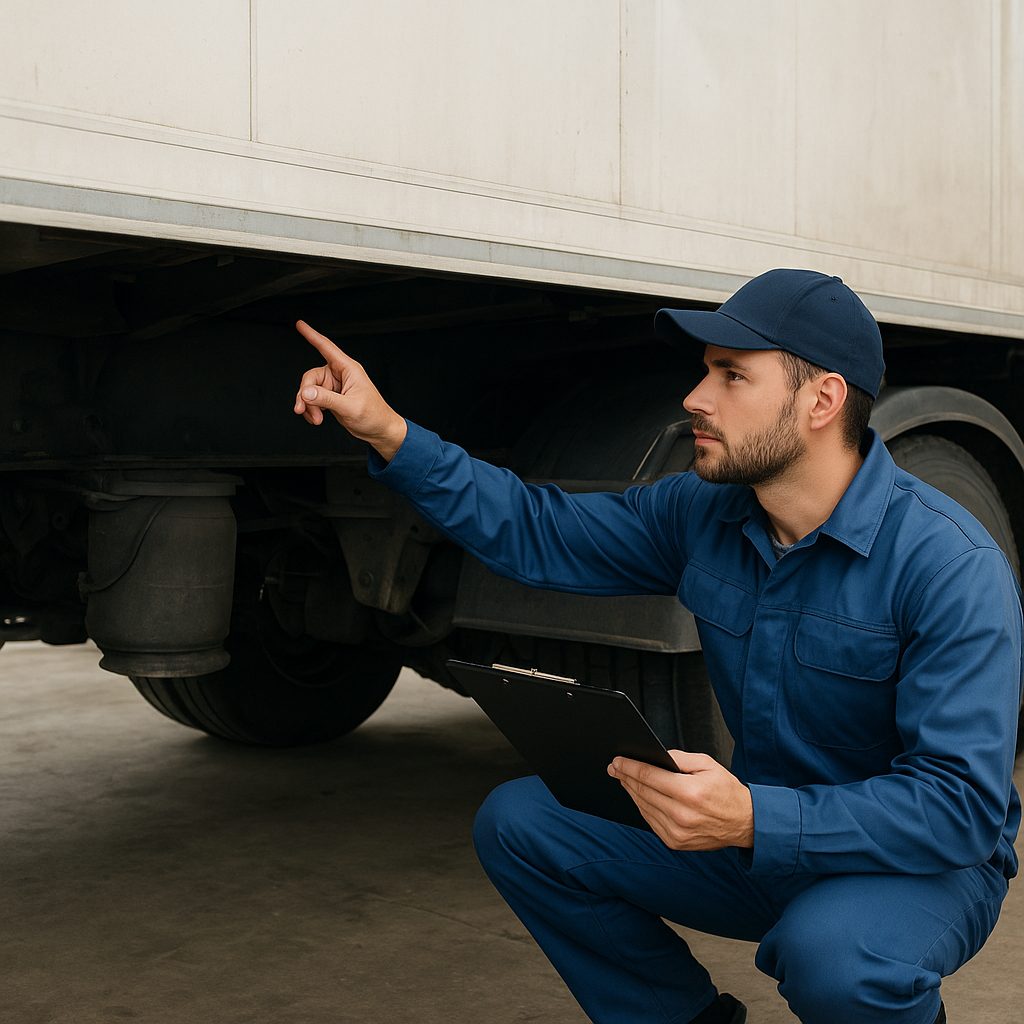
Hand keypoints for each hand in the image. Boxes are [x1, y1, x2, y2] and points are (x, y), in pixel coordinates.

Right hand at [293, 320, 407, 460]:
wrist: (379, 430)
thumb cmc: (373, 415)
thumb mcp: (349, 407)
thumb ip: (326, 399)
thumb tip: (305, 392)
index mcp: (348, 369)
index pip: (326, 347)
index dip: (312, 335)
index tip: (300, 324)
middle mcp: (339, 374)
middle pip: (311, 377)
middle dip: (305, 395)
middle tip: (304, 410)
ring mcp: (334, 386)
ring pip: (309, 390)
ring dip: (308, 405)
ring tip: (315, 419)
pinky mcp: (331, 397)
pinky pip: (312, 399)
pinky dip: (311, 409)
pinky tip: (315, 418)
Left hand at [608, 750, 753, 850]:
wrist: (744, 823)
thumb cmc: (727, 791)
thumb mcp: (707, 765)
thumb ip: (679, 758)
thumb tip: (656, 757)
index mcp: (690, 793)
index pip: (649, 777)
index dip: (630, 767)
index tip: (617, 760)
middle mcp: (681, 815)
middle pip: (643, 792)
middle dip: (625, 777)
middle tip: (614, 767)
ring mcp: (677, 832)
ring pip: (643, 807)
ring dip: (631, 792)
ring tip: (624, 779)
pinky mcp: (675, 842)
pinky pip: (651, 821)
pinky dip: (642, 807)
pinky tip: (638, 796)